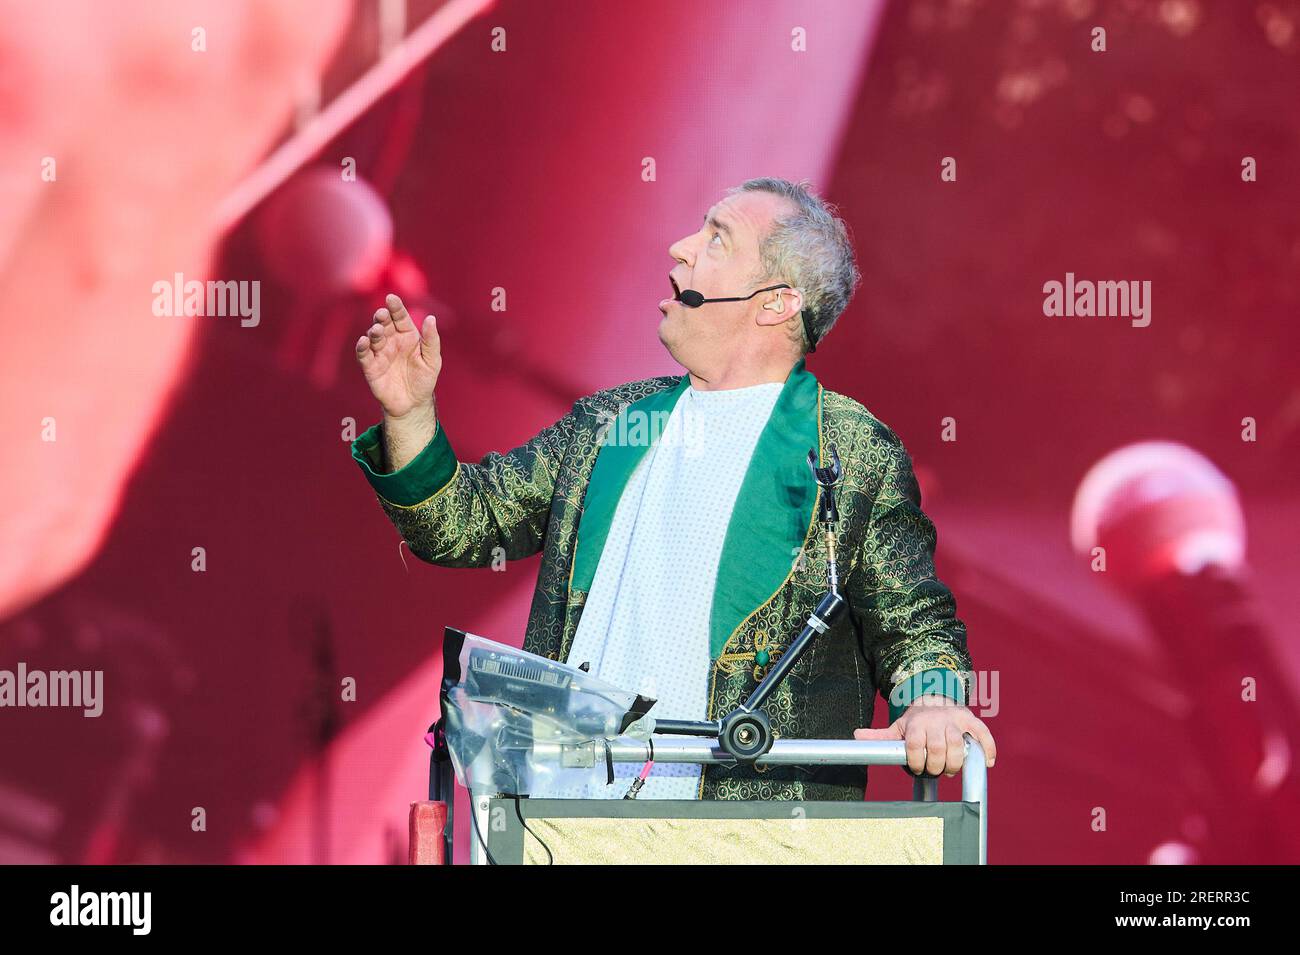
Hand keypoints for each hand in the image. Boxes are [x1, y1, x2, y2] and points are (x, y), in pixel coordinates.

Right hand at [355, 292, 440, 419]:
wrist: (413, 404)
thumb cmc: (424, 379)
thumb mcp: (432, 360)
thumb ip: (432, 340)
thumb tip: (431, 318)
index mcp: (407, 335)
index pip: (400, 317)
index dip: (396, 307)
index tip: (391, 298)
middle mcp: (392, 341)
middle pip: (384, 324)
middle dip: (381, 317)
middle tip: (382, 313)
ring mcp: (380, 352)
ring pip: (373, 337)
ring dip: (374, 331)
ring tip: (377, 329)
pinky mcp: (370, 366)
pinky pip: (363, 354)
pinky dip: (362, 347)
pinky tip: (363, 341)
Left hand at [854, 694, 995, 776]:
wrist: (934, 699)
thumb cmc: (915, 722)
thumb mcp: (897, 727)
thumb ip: (879, 736)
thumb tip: (855, 735)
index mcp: (916, 723)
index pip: (915, 745)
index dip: (916, 761)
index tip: (917, 769)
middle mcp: (936, 720)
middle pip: (938, 748)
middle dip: (936, 765)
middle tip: (935, 771)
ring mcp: (954, 720)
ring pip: (958, 744)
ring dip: (955, 763)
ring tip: (950, 769)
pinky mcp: (970, 720)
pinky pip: (982, 733)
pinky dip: (987, 748)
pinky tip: (987, 762)